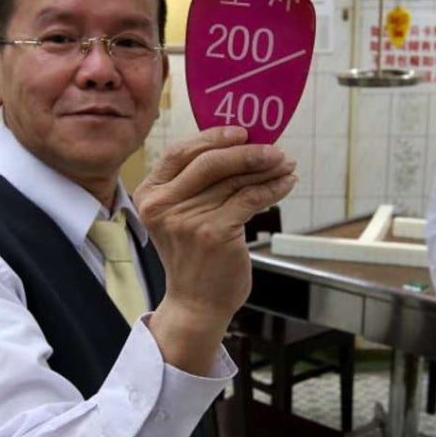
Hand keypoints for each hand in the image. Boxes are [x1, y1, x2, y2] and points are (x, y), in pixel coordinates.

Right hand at [134, 126, 297, 373]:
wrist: (196, 304)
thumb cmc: (193, 258)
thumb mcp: (180, 217)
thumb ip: (195, 185)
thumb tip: (239, 146)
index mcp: (149, 195)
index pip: (180, 153)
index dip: (213, 138)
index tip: (242, 132)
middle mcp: (163, 206)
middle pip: (210, 162)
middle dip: (246, 151)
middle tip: (274, 148)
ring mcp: (188, 220)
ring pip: (235, 180)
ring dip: (267, 169)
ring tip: (286, 164)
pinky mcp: (214, 233)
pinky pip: (250, 199)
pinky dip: (272, 189)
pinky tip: (285, 184)